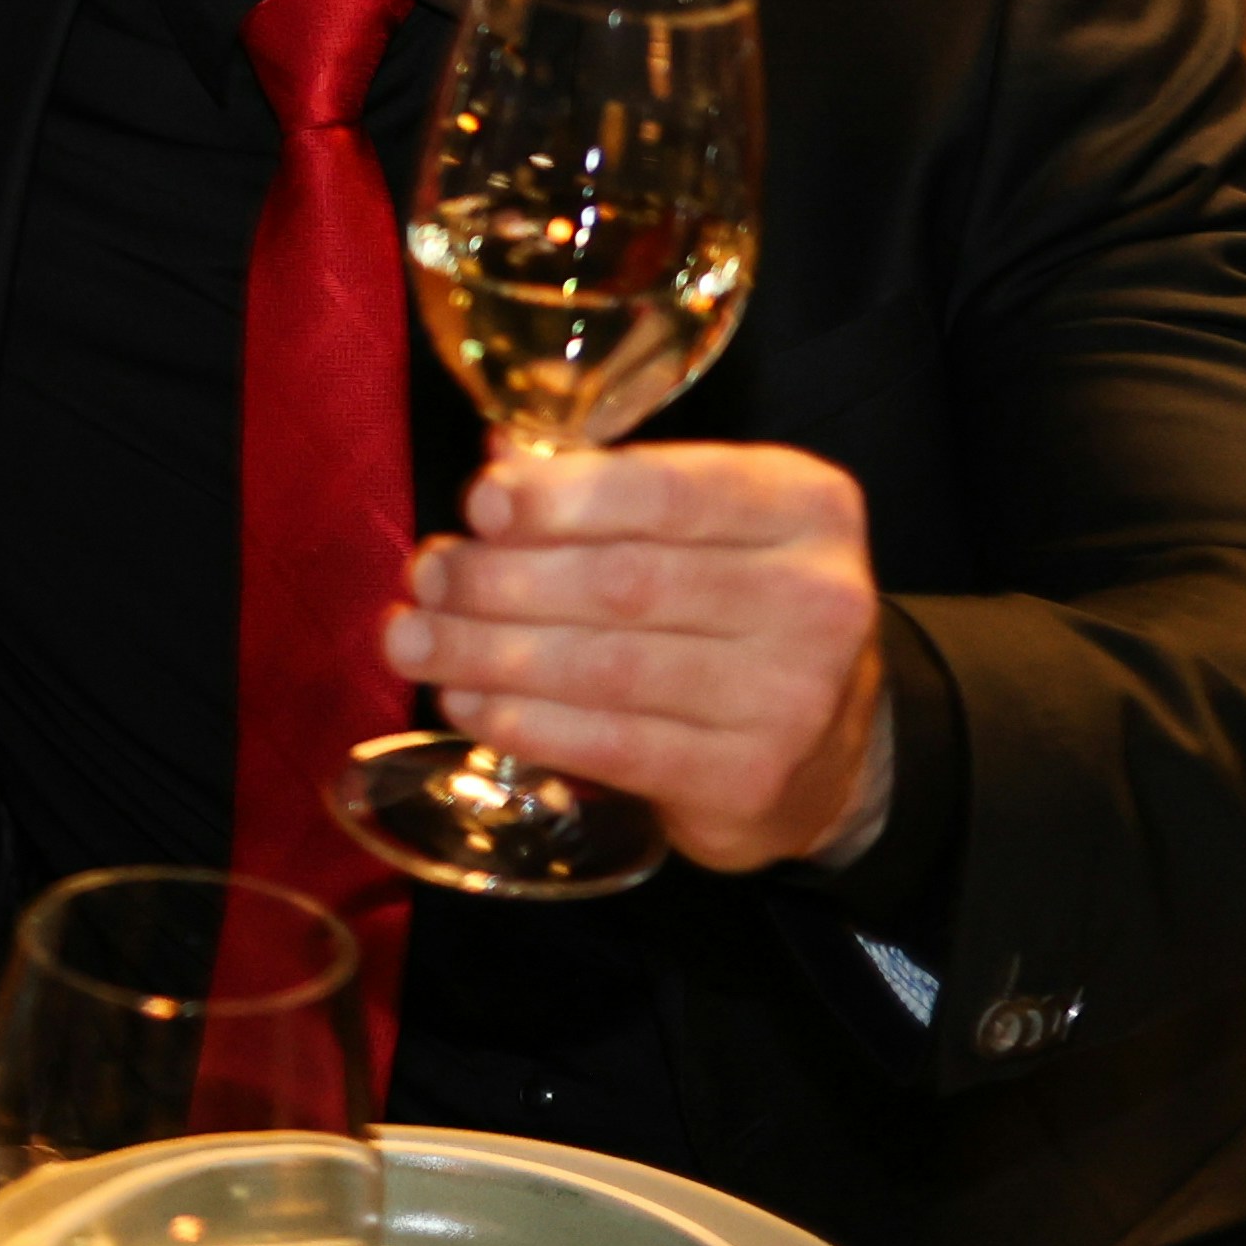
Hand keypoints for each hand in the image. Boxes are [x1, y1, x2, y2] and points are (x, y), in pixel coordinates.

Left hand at [379, 442, 890, 873]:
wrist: (829, 747)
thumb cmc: (737, 607)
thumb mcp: (703, 526)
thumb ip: (606, 488)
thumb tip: (498, 464)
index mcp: (804, 506)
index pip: (668, 491)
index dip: (562, 498)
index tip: (480, 504)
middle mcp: (815, 598)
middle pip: (625, 582)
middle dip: (502, 579)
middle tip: (426, 577)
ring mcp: (791, 699)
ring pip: (607, 668)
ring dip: (491, 653)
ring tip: (416, 641)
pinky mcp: (748, 780)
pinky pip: (612, 746)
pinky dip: (526, 723)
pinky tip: (469, 703)